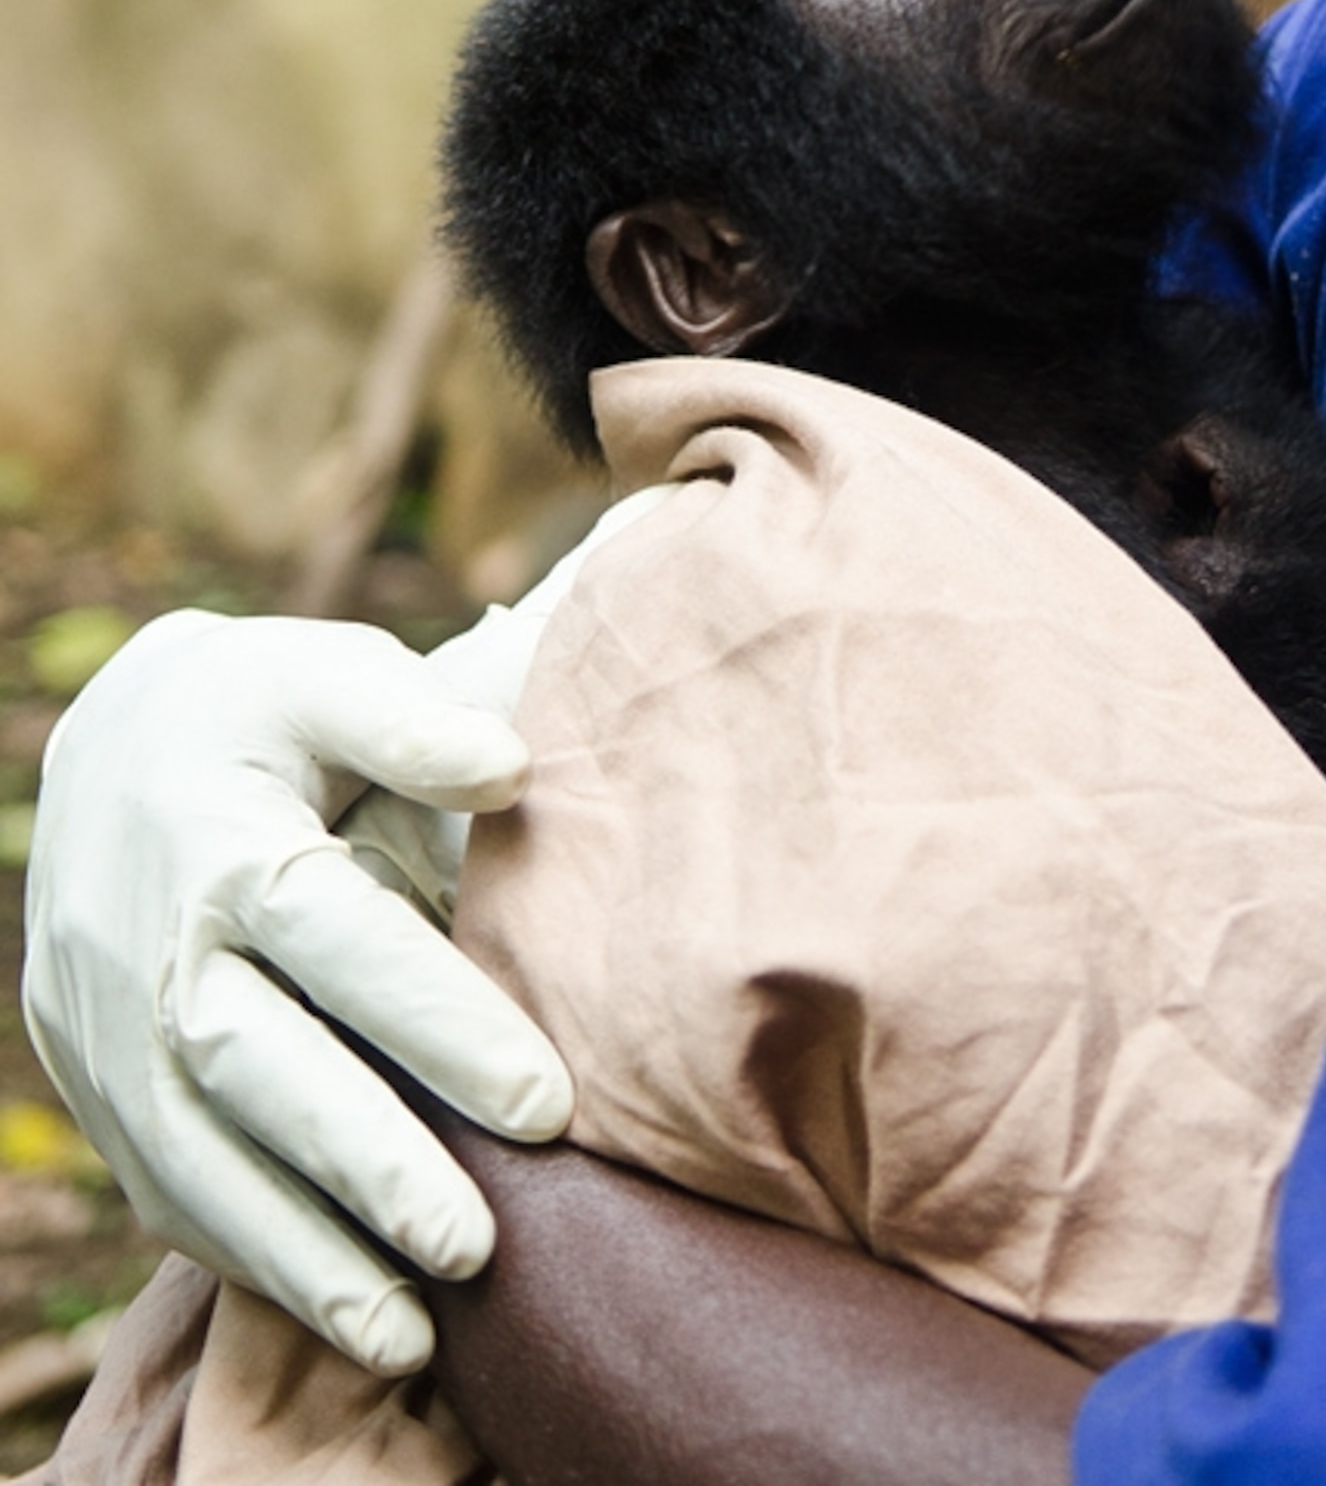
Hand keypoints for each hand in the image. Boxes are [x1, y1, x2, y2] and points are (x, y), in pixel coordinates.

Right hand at [23, 608, 574, 1373]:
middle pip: (256, 1069)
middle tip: (478, 1242)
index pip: (336, 939)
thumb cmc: (260, 707)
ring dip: (301, 1254)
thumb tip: (510, 766)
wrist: (107, 744)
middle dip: (365, 1163)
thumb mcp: (326, 674)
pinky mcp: (96, 1085)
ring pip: (196, 1158)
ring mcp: (108, 1029)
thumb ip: (411, 718)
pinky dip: (245, 1256)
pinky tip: (338, 1304)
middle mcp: (154, 947)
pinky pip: (163, 1187)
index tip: (547, 1102)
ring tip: (412, 1334)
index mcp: (224, 840)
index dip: (436, 1022)